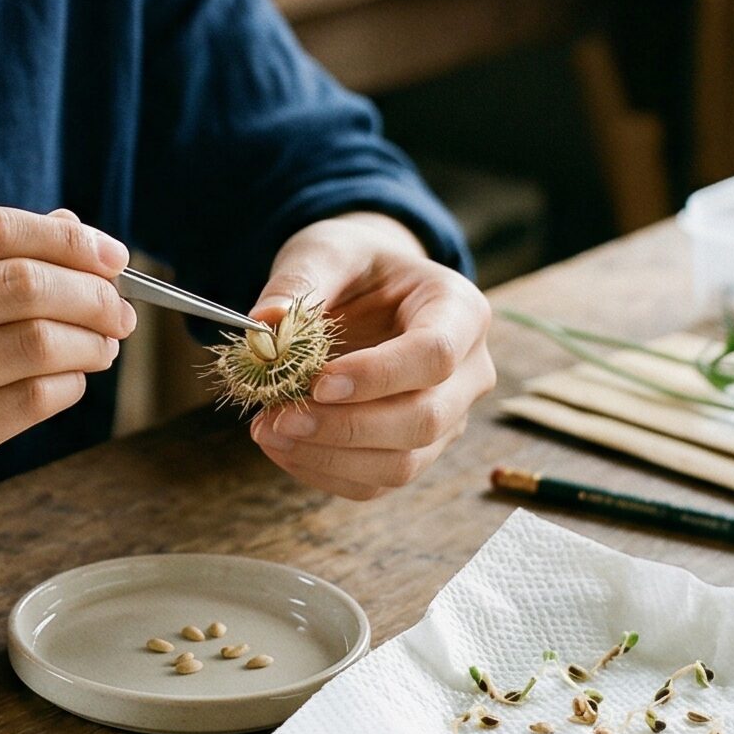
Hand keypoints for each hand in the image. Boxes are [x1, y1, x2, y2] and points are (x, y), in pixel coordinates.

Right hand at [0, 205, 136, 556]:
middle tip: (118, 306)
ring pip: (31, 346)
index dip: (64, 237)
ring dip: (88, 341)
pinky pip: (22, 404)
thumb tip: (67, 225)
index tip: (108, 253)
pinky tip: (67, 383)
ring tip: (102, 345)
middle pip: (17, 285)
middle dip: (90, 292)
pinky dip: (64, 388)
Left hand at [244, 211, 492, 500]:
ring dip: (330, 457)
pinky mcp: (416, 449)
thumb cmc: (354, 264)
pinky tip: (282, 446)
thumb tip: (265, 323)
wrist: (367, 287)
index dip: (378, 375)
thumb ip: (298, 281)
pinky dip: (325, 471)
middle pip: (425, 419)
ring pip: (403, 463)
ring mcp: (448, 417)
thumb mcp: (326, 252)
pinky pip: (376, 481)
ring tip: (269, 431)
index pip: (435, 354)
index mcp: (460, 310)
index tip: (318, 382)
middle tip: (279, 416)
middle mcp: (468, 371)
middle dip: (347, 427)